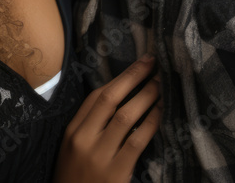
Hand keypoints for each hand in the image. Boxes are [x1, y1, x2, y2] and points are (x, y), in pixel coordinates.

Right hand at [53, 55, 161, 182]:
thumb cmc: (76, 179)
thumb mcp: (73, 150)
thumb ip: (89, 127)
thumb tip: (119, 100)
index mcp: (72, 132)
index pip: (96, 97)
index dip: (120, 78)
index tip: (138, 65)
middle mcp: (83, 139)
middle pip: (110, 98)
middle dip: (134, 77)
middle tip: (153, 63)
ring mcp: (99, 155)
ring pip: (126, 116)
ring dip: (147, 96)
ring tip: (162, 85)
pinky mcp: (116, 171)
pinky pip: (138, 140)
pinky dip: (151, 123)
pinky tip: (161, 113)